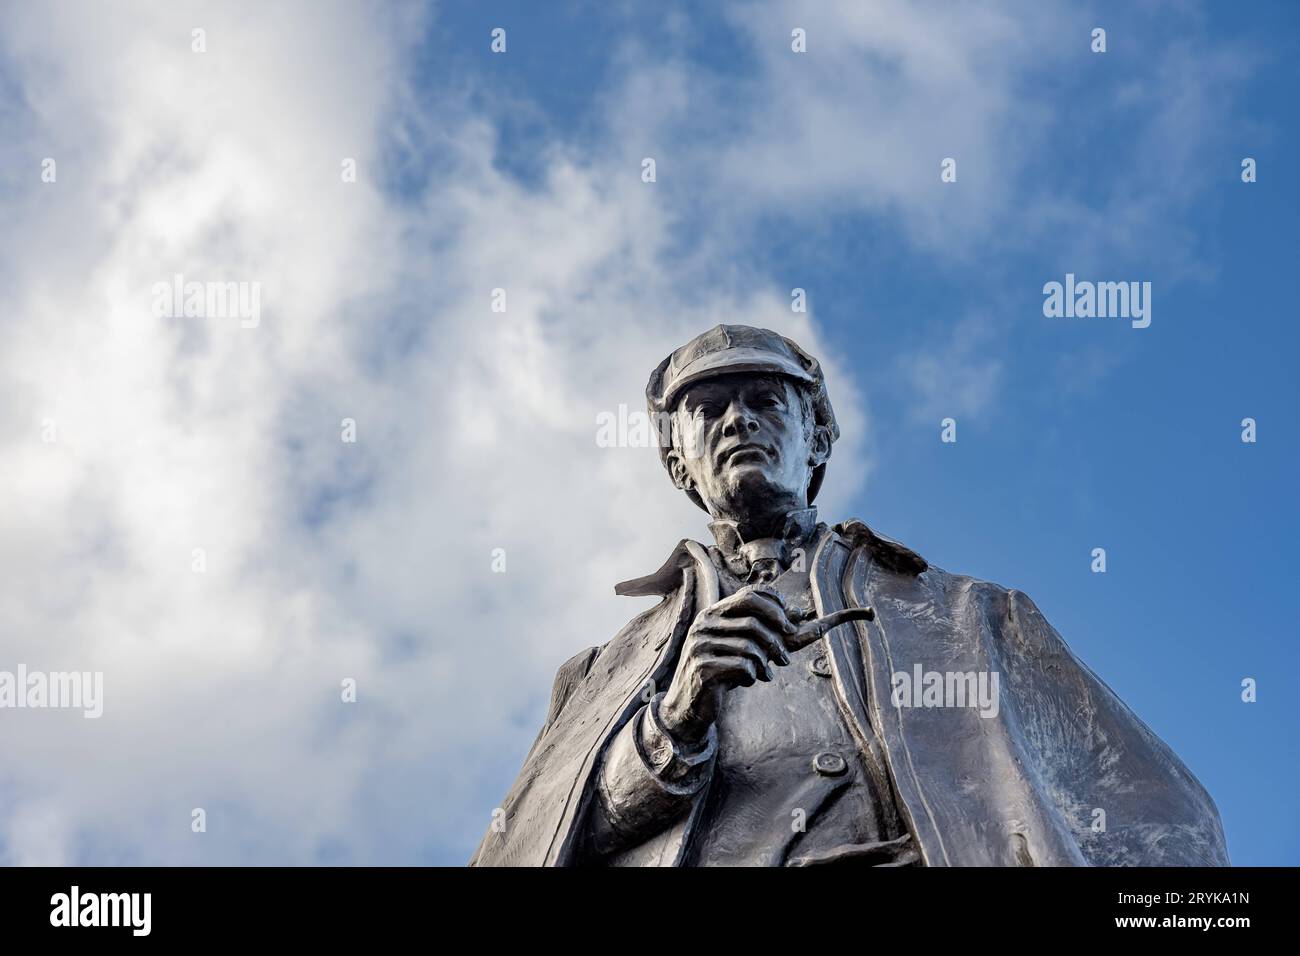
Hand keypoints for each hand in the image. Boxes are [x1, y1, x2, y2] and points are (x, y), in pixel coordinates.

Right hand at [658, 585, 797, 744]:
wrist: (690, 704)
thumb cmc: (722, 672)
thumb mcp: (747, 649)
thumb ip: (773, 631)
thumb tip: (800, 614)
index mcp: (714, 613)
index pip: (749, 594)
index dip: (775, 605)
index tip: (790, 625)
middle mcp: (704, 624)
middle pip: (752, 620)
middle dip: (776, 639)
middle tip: (785, 658)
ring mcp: (700, 645)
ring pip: (749, 646)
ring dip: (765, 662)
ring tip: (767, 673)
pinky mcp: (702, 667)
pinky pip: (741, 666)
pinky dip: (752, 675)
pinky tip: (750, 680)